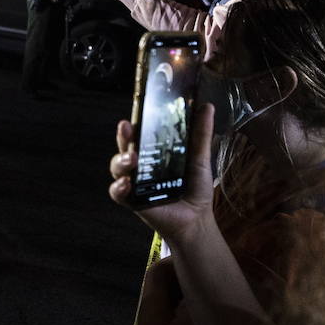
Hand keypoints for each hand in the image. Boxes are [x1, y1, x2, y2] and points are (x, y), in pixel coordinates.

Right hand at [108, 103, 215, 243]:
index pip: (139, 133)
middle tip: (126, 128)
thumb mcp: (200, 159)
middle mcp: (141, 164)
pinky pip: (117, 193)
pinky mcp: (132, 201)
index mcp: (154, 152)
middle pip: (125, 146)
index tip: (133, 115)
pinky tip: (126, 184)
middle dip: (123, 136)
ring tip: (132, 159)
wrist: (197, 218)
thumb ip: (201, 134)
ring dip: (121, 160)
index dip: (134, 124)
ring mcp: (134, 182)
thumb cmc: (195, 188)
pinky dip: (118, 187)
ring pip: (118, 167)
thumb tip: (207, 106)